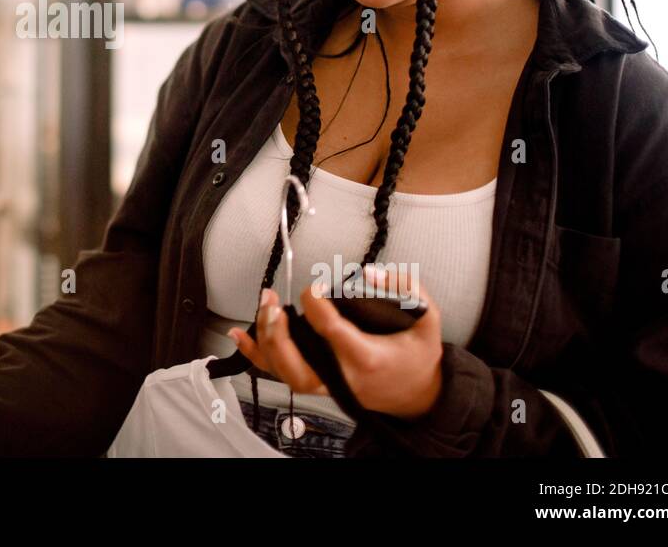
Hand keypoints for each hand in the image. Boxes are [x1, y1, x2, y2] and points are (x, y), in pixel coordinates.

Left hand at [229, 265, 444, 419]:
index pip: (331, 332)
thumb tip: (370, 273)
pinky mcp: (318, 384)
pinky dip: (256, 356)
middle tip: (273, 303)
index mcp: (367, 358)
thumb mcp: (427, 318)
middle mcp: (342, 377)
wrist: (417, 393)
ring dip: (266, 341)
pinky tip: (240, 336)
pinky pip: (281, 374)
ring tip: (264, 306)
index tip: (315, 285)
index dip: (316, 305)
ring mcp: (327, 385)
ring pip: (285, 373)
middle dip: (278, 335)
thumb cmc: (417, 355)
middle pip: (298, 366)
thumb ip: (406, 289)